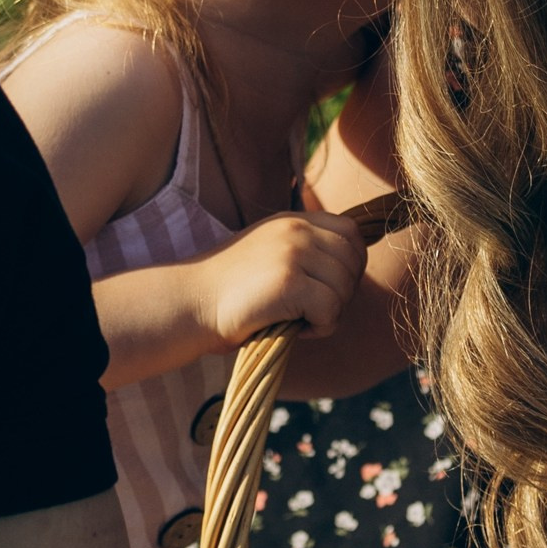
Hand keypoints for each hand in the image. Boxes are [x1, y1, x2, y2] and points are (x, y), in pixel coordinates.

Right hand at [201, 210, 365, 349]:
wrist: (191, 302)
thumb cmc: (230, 290)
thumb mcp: (270, 252)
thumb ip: (305, 249)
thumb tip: (351, 268)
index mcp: (293, 219)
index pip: (351, 233)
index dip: (349, 265)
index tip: (324, 287)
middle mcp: (296, 228)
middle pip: (355, 260)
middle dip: (343, 291)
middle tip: (312, 309)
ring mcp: (293, 251)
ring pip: (346, 287)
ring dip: (330, 313)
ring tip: (298, 319)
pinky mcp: (290, 281)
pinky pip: (332, 309)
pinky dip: (320, 327)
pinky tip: (295, 328)